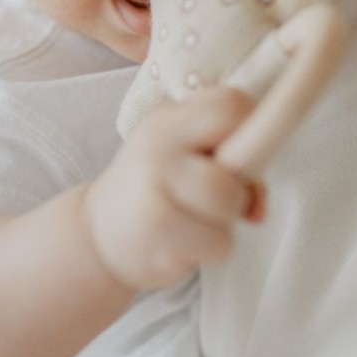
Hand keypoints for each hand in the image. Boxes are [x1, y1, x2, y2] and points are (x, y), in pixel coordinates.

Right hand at [84, 86, 264, 293]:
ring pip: (230, 206)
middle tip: (212, 201)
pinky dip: (211, 251)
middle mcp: (159, 150)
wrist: (97, 236)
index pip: (231, 105)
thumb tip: (258, 209)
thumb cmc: (155, 191)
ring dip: (224, 224)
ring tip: (195, 224)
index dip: (255, 126)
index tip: (244, 151)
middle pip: (240, 159)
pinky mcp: (158, 233)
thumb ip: (232, 165)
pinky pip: (219, 245)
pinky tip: (181, 245)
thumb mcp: (182, 160)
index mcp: (168, 122)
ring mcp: (155, 191)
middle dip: (238, 191)